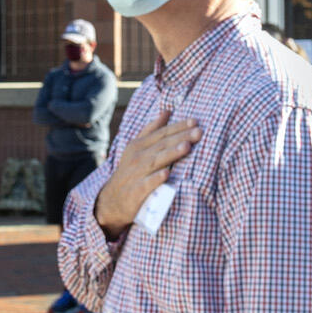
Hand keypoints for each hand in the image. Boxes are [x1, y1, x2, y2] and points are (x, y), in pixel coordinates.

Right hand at [95, 107, 199, 237]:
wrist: (112, 200)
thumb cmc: (130, 171)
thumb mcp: (136, 147)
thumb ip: (152, 129)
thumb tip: (167, 111)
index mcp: (139, 145)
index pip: (162, 133)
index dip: (178, 126)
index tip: (195, 122)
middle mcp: (138, 157)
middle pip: (162, 144)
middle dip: (180, 137)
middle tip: (198, 132)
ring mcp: (136, 174)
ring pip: (155, 161)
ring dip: (171, 154)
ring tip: (186, 147)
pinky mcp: (136, 192)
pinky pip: (147, 184)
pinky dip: (156, 179)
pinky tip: (167, 175)